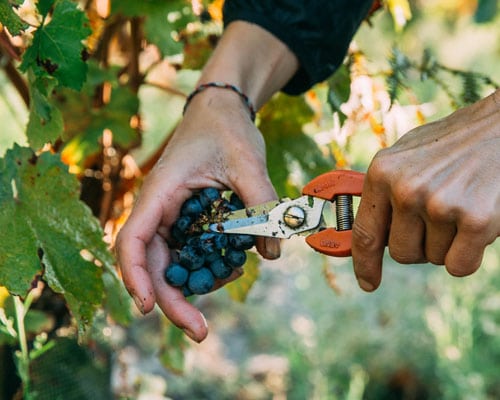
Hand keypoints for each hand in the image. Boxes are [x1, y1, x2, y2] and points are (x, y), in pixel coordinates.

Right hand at [115, 93, 279, 341]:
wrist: (224, 114)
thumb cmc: (228, 130)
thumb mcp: (249, 162)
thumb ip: (262, 205)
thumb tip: (270, 255)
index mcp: (160, 192)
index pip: (132, 239)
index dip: (134, 277)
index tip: (148, 308)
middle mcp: (160, 210)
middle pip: (152, 264)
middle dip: (172, 301)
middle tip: (202, 333)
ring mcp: (174, 218)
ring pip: (171, 264)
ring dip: (194, 285)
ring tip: (233, 276)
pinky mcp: (190, 222)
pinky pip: (192, 253)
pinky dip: (208, 267)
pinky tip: (234, 265)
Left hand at [352, 89, 499, 290]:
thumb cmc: (454, 143)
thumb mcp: (407, 156)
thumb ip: (385, 190)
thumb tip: (366, 234)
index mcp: (383, 172)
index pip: (365, 233)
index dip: (364, 264)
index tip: (368, 283)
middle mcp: (406, 189)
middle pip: (402, 254)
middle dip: (421, 245)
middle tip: (440, 218)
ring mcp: (439, 204)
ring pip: (434, 259)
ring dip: (448, 243)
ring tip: (461, 206)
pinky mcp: (475, 220)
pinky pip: (460, 266)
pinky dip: (469, 254)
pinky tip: (477, 222)